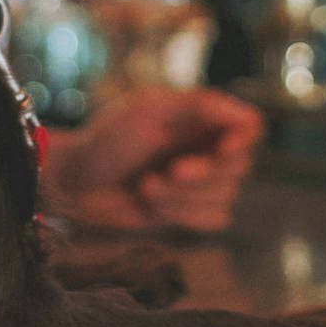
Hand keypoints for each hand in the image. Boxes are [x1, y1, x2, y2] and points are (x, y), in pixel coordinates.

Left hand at [43, 86, 263, 233]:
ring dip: (184, 196)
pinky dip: (182, 214)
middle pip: (242, 165)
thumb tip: (249, 115)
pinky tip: (150, 201)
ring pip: (227, 196)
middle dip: (204, 174)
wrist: (74, 182)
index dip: (242, 141)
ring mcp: (199, 183)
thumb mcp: (150, 110)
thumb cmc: (107, 138)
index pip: (251, 127)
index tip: (221, 149)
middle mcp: (206, 149)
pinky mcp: (188, 212)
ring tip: (147, 185)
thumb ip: (201, 106)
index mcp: (201, 118)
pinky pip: (213, 220)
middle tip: (170, 170)